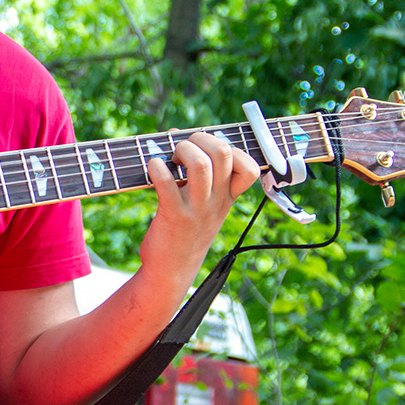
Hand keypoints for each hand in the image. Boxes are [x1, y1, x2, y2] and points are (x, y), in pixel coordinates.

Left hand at [137, 131, 260, 287]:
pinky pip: (167, 182)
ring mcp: (197, 210)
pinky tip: (153, 168)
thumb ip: (195, 171)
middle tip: (184, 148)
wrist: (171, 271)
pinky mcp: (174, 216)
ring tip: (171, 158)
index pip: (251, 168)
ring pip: (199, 164)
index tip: (210, 151)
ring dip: (181, 150)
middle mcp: (216, 202)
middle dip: (201, 139)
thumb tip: (175, 133)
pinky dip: (157, 167)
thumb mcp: (201, 204)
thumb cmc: (183, 231)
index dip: (233, 149)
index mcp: (227, 197)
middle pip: (223, 153)